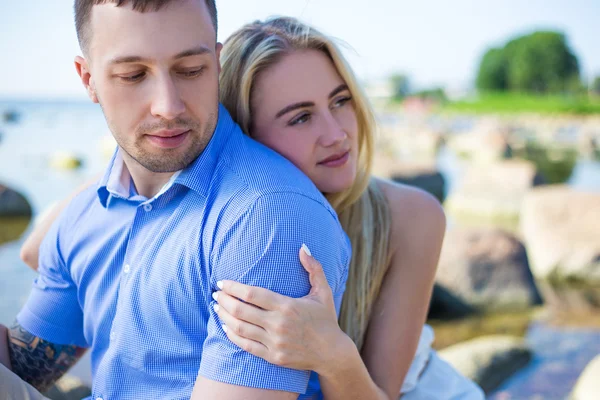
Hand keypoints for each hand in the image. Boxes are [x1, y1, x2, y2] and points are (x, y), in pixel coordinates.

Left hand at [213, 244, 349, 373]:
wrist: (332, 353)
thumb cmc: (326, 319)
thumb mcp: (323, 292)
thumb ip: (314, 268)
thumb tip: (302, 247)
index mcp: (287, 306)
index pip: (252, 294)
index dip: (233, 287)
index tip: (222, 282)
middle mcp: (278, 324)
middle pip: (241, 310)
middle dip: (224, 300)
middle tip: (216, 293)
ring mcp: (274, 342)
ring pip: (240, 328)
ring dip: (224, 316)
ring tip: (217, 307)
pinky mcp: (273, 357)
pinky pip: (246, 346)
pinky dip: (232, 335)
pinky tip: (226, 327)